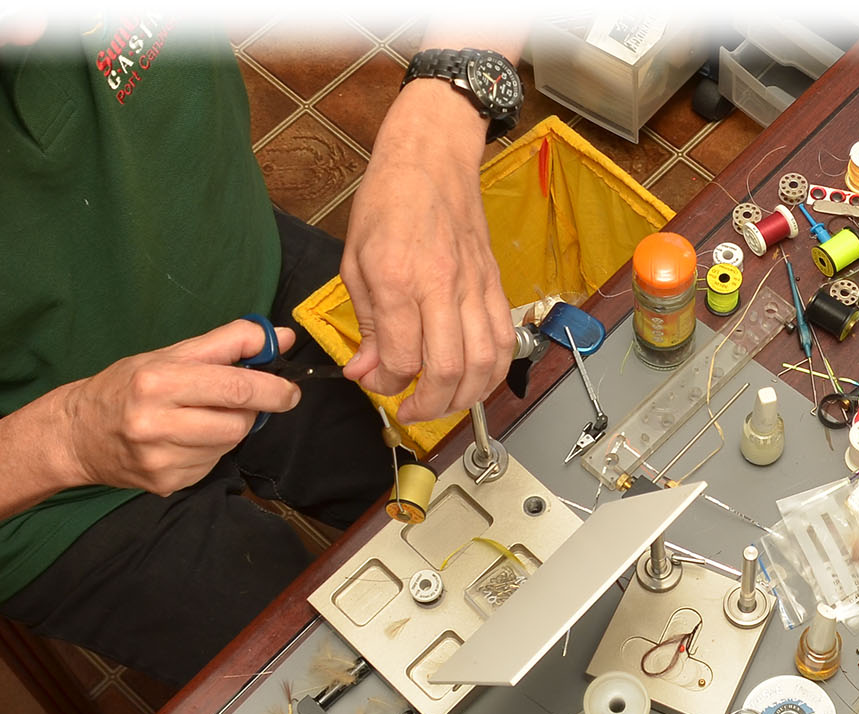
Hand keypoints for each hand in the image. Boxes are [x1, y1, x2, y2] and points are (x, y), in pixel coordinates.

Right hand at [47, 319, 299, 494]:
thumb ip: (229, 343)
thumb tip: (283, 337)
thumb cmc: (126, 386)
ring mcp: (159, 459)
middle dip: (254, 410)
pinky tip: (187, 439)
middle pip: (237, 423)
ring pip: (228, 445)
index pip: (234, 388)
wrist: (76, 434)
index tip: (290, 390)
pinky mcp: (164, 484)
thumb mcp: (170, 353)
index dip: (271, 389)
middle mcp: (155, 424)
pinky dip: (211, 450)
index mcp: (157, 382)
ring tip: (203, 417)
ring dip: (230, 429)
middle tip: (254, 401)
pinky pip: (211, 466)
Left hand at [339, 79, 512, 422]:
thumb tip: (367, 372)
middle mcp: (441, 286)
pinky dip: (493, 371)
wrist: (432, 158)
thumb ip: (366, 323)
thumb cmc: (387, 201)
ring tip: (443, 402)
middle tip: (409, 410)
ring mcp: (475, 285)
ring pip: (484, 363)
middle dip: (428, 405)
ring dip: (466, 397)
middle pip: (449, 370)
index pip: (401, 357)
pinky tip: (475, 379)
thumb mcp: (354, 262)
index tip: (375, 383)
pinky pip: (504, 340)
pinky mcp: (495, 284)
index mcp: (397, 278)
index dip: (386, 385)